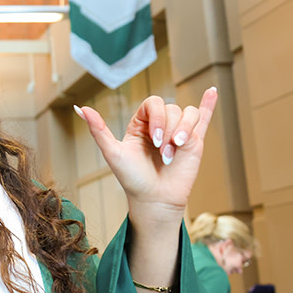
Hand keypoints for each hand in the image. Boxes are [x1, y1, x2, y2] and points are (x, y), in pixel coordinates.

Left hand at [75, 87, 217, 226]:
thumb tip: (80, 108)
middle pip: (172, 109)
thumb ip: (98, 130)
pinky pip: (204, 118)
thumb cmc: (133, 179)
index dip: (157, 117)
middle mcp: (161, 125)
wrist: (154, 200)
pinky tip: (213, 92)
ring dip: (184, 131)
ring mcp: (179, 132)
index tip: (154, 140)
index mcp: (141, 124)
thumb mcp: (113, 153)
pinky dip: (209, 105)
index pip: (153, 103)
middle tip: (164, 152)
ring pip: (189, 114)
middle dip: (169, 129)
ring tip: (176, 152)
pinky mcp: (195, 141)